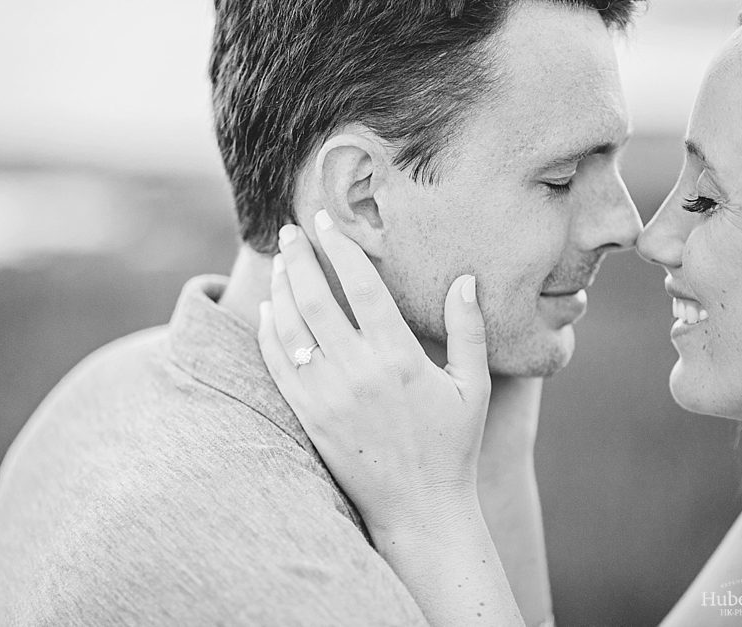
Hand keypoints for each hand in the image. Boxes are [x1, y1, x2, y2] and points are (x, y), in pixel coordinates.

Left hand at [257, 210, 491, 534]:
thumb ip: (469, 330)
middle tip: (289, 231)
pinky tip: (268, 312)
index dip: (340, 247)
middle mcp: (356, 372)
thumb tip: (464, 279)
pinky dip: (268, 333)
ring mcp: (326, 396)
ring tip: (280, 262)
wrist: (418, 510)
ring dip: (280, 289)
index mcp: (398, 357)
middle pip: (315, 298)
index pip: (360, 286)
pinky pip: (277, 365)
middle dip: (298, 257)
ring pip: (290, 328)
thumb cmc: (452, 446)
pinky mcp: (308, 418)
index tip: (326, 222)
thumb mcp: (474, 386)